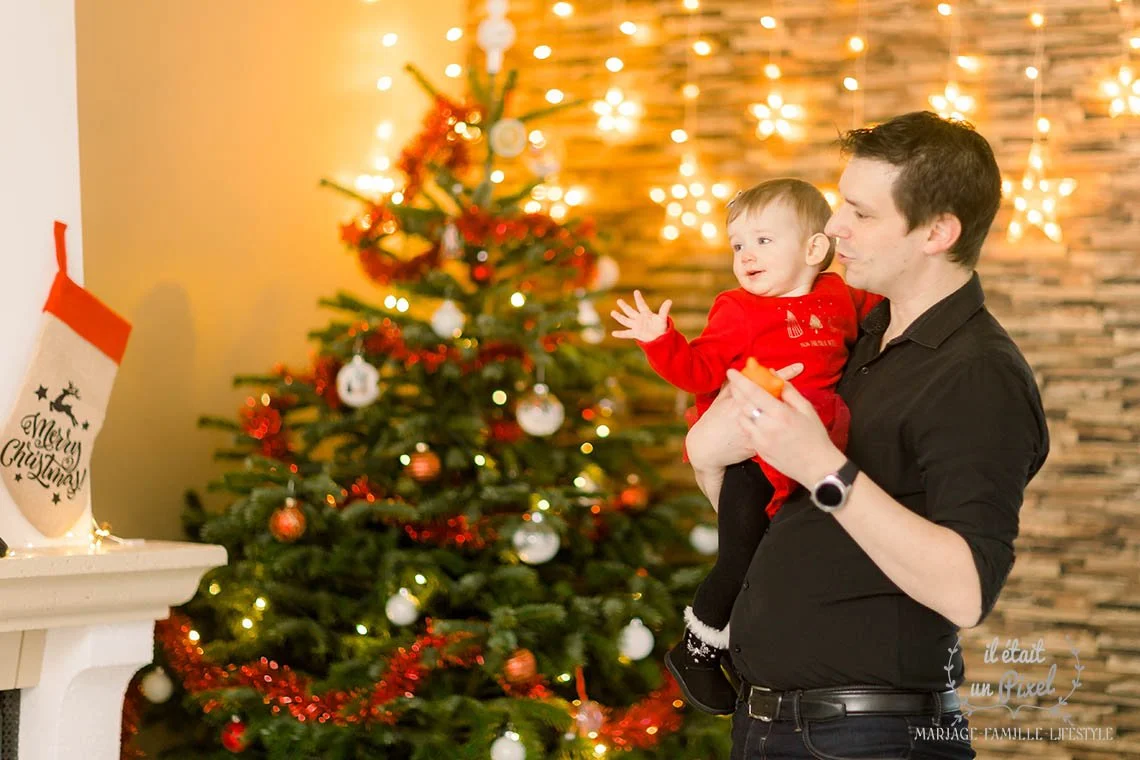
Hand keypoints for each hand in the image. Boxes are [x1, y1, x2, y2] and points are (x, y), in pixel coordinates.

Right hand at [610, 290, 671, 342]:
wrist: (660, 337)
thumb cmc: (661, 326)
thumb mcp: (662, 318)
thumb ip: (664, 310)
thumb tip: (669, 301)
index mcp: (646, 314)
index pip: (641, 305)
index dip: (639, 299)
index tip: (636, 291)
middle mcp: (639, 319)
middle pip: (630, 311)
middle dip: (624, 306)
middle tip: (619, 300)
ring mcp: (636, 326)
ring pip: (626, 321)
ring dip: (619, 317)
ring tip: (612, 312)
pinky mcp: (635, 333)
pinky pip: (626, 334)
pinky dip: (620, 334)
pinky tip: (613, 333)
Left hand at [725, 364, 844, 486]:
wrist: (816, 466)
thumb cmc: (815, 436)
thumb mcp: (806, 409)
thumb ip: (789, 391)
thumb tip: (774, 375)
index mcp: (780, 413)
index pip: (754, 392)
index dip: (741, 380)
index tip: (731, 371)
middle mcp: (767, 426)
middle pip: (744, 404)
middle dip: (737, 391)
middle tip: (735, 383)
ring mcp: (760, 440)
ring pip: (743, 417)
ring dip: (742, 406)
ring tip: (746, 400)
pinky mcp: (758, 449)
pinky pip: (747, 431)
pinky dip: (747, 421)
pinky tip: (754, 418)